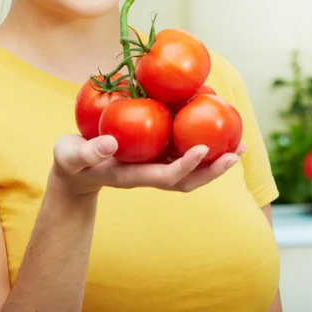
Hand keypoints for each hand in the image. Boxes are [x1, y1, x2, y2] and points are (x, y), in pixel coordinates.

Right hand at [50, 134, 245, 196]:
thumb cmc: (71, 161)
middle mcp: (148, 174)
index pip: (165, 177)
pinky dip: (202, 146)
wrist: (75, 168)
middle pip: (188, 180)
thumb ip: (88, 153)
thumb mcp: (72, 156)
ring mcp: (153, 167)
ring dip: (215, 161)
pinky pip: (182, 154)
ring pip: (190, 170)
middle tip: (237, 153)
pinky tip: (215, 130)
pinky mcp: (154, 157)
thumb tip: (109, 144)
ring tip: (240, 146)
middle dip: (213, 170)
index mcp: (132, 176)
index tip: (203, 149)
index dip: (185, 166)